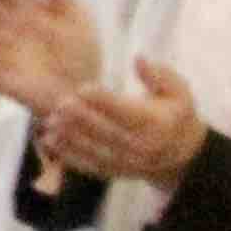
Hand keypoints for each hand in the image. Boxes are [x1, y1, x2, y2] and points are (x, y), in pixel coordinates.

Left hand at [41, 55, 206, 187]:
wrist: (182, 154)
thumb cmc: (175, 114)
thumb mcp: (178, 92)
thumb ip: (159, 75)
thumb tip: (139, 58)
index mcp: (157, 124)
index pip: (127, 112)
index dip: (104, 100)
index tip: (82, 88)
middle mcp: (142, 146)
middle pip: (107, 132)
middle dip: (81, 118)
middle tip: (59, 103)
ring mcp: (128, 162)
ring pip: (94, 151)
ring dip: (69, 137)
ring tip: (49, 122)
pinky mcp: (115, 172)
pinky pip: (89, 165)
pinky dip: (67, 155)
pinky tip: (49, 141)